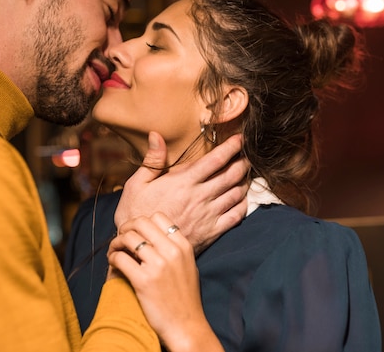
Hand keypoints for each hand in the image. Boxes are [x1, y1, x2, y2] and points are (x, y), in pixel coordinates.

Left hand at [108, 212, 224, 351]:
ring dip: (116, 242)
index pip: (158, 217)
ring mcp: (158, 266)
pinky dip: (112, 257)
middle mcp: (172, 252)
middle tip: (121, 238)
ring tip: (114, 251)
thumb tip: (152, 236)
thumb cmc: (185, 298)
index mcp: (183, 246)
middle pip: (141, 223)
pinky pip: (121, 258)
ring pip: (128, 238)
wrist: (186, 325)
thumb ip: (174, 248)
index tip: (136, 232)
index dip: (142, 222)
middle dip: (126, 227)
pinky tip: (113, 263)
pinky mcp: (143, 281)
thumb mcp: (188, 265)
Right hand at [114, 131, 248, 253]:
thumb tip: (156, 135)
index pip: (215, 160)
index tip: (240, 139)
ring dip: (244, 182)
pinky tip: (243, 199)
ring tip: (246, 174)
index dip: (231, 147)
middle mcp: (200, 197)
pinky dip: (243, 205)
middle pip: (231, 175)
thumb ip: (152, 160)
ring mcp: (208, 215)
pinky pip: (236, 216)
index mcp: (183, 182)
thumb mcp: (137, 184)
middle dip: (243, 162)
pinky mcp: (212, 232)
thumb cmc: (136, 214)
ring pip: (236, 194)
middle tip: (248, 156)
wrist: (141, 248)